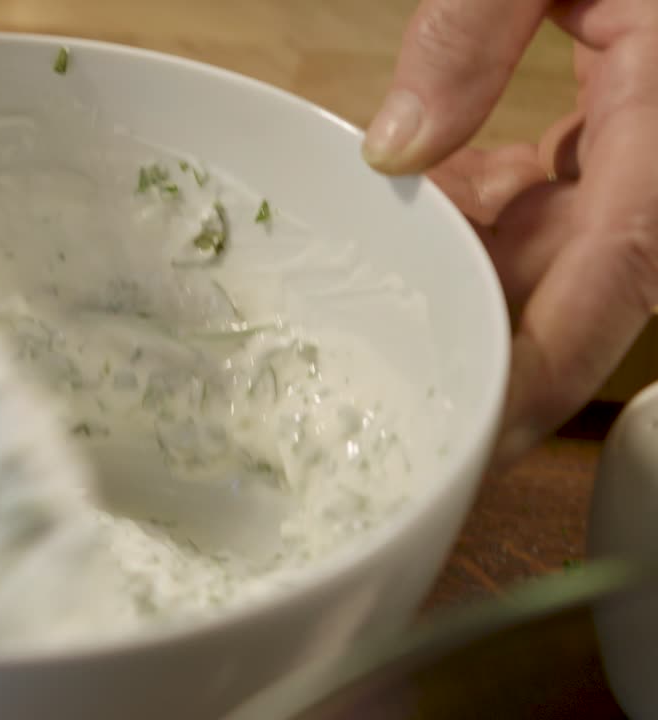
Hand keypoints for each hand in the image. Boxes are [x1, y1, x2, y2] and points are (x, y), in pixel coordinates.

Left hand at [363, 0, 657, 472]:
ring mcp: (654, 146)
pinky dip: (498, 206)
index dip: (548, 367)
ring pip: (571, 244)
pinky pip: (569, 195)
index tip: (482, 432)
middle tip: (393, 376)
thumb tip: (395, 149)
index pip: (614, 275)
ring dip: (482, 264)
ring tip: (387, 284)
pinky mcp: (635, 126)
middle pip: (585, 280)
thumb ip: (471, 32)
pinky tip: (434, 190)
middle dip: (493, 328)